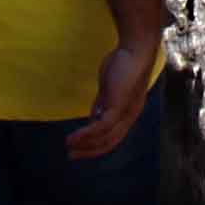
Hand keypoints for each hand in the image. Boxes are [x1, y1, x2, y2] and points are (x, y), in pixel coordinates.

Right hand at [67, 35, 159, 160]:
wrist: (135, 49)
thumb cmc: (123, 64)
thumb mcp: (110, 88)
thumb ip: (103, 104)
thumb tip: (93, 118)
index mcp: (128, 114)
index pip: (113, 137)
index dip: (96, 145)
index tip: (79, 148)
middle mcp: (129, 117)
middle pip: (110, 142)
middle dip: (90, 151)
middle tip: (72, 155)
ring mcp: (125, 112)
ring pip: (105, 137)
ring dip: (85, 144)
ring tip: (69, 145)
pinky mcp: (119, 106)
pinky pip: (101, 126)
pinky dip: (86, 134)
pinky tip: (74, 136)